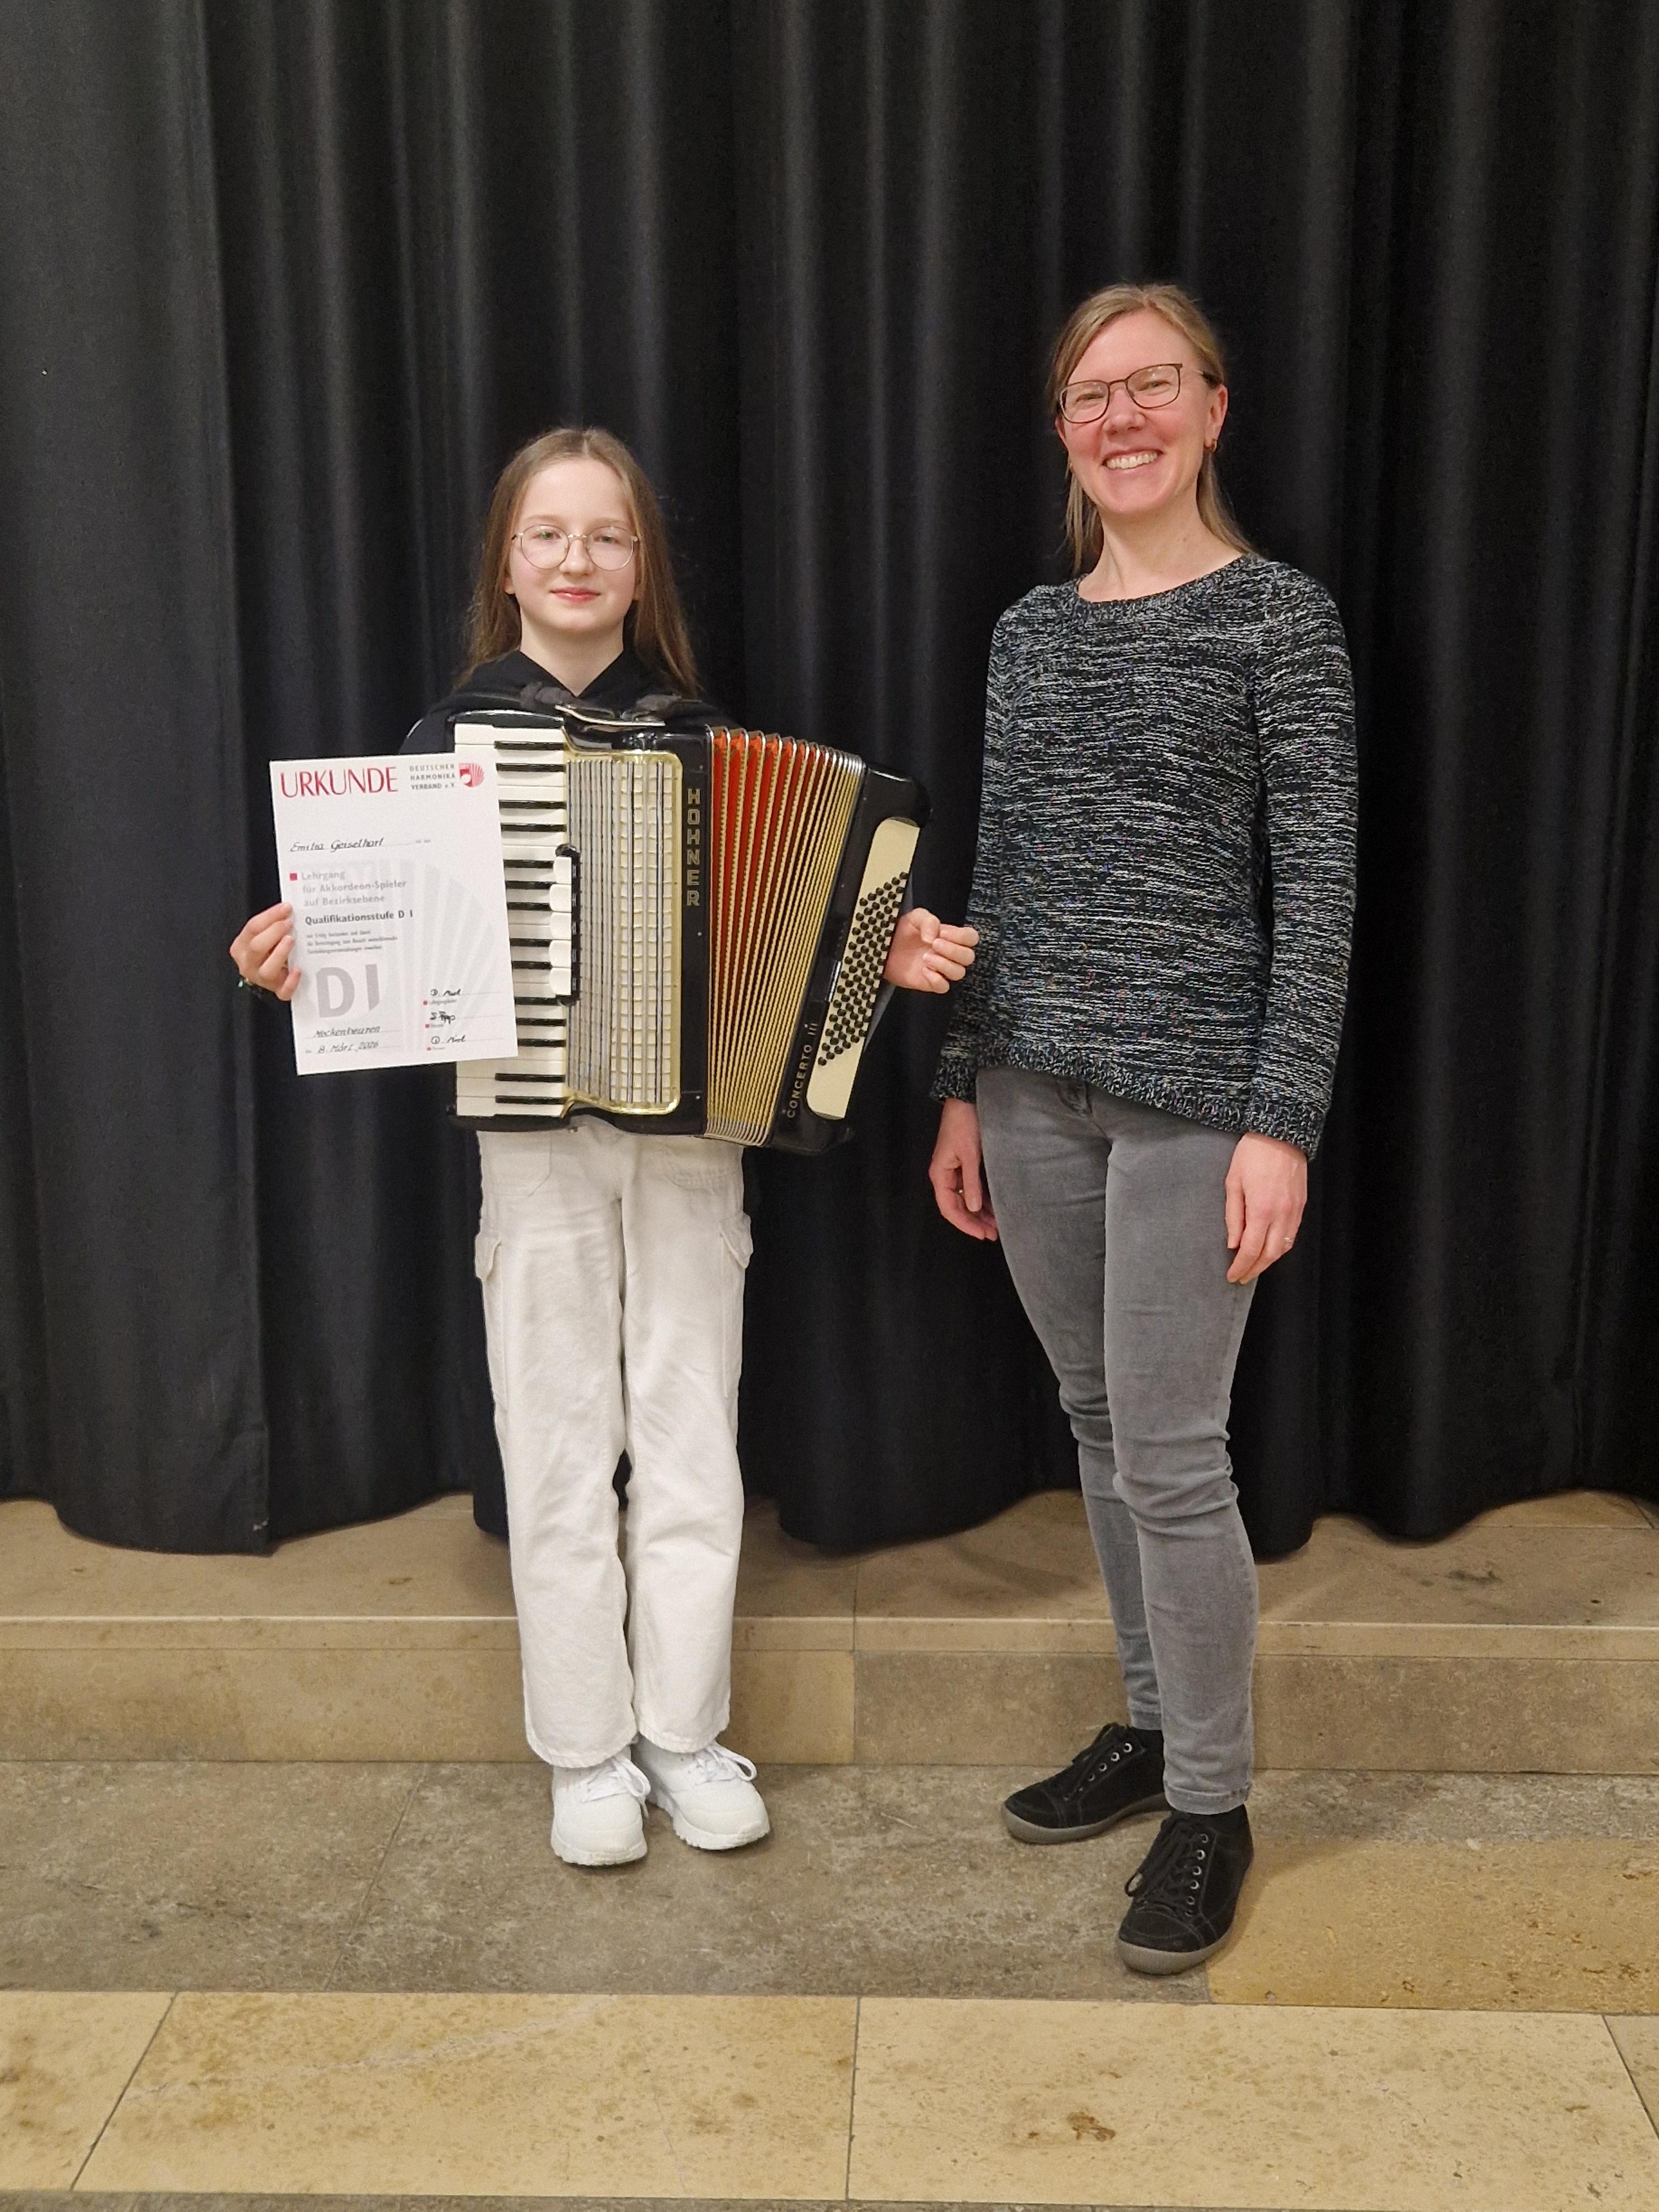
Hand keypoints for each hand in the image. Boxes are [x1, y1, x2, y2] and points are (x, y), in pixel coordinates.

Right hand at [230, 902, 300, 999]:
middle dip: (273, 932)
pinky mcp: (277, 991)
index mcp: (242, 946)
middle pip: (256, 947)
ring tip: (291, 940)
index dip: (270, 916)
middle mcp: (249, 963)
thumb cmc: (267, 952)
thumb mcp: (263, 936)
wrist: (269, 977)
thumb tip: (288, 909)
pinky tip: (298, 970)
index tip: (286, 908)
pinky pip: (283, 991)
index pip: (252, 928)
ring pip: (267, 969)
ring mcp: (262, 979)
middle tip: (288, 923)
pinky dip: (291, 981)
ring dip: (279, 953)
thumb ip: (271, 925)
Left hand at [882, 909, 977, 992]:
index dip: (961, 936)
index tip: (942, 933)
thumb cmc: (902, 932)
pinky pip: (944, 987)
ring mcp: (941, 970)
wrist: (884, 948)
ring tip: (925, 958)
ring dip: (944, 964)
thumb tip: (933, 937)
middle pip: (968, 957)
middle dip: (953, 950)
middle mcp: (949, 954)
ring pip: (959, 973)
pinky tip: (924, 970)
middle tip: (934, 944)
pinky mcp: (930, 983)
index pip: (971, 938)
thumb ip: (928, 920)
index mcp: (950, 937)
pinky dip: (936, 979)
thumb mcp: (915, 917)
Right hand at [929, 1098, 998, 1239]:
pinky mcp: (964, 1164)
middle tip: (993, 1233)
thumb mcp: (970, 1154)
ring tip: (995, 1224)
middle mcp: (945, 1175)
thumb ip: (971, 1182)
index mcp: (940, 1174)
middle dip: (974, 1221)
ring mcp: (954, 1170)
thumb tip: (974, 1208)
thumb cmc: (964, 1123)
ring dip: (979, 1212)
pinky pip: (970, 1188)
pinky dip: (981, 1199)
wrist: (966, 1099)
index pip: (949, 1208)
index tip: (982, 1234)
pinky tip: (993, 1206)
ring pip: (965, 1199)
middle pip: (957, 1206)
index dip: (965, 1224)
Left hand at [1224, 1132, 1306, 1283]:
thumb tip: (1233, 1244)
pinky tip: (1270, 1248)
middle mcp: (1281, 1215)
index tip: (1232, 1276)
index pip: (1251, 1250)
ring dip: (1269, 1261)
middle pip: (1270, 1255)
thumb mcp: (1233, 1183)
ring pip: (1284, 1247)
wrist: (1281, 1134)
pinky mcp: (1302, 1205)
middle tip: (1242, 1277)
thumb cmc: (1252, 1155)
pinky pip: (1292, 1234)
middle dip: (1255, 1269)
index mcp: (1261, 1210)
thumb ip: (1233, 1216)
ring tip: (1254, 1266)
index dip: (1241, 1267)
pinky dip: (1281, 1247)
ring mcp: (1294, 1211)